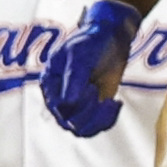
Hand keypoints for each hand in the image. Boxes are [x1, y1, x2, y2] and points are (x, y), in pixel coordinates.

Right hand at [39, 0, 139, 136]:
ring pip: (81, 129)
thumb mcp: (79, 54)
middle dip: (87, 112)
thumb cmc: (91, 41)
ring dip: (98, 120)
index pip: (57, 106)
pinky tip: (116, 103)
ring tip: (111, 102)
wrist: (110, 37)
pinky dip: (108, 120)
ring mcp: (76, 105)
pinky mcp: (93, 109)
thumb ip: (73, 77)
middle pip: (67, 121)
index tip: (91, 88)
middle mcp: (59, 98)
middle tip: (99, 91)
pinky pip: (95, 127)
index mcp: (50, 83)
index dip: (75, 103)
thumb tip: (68, 103)